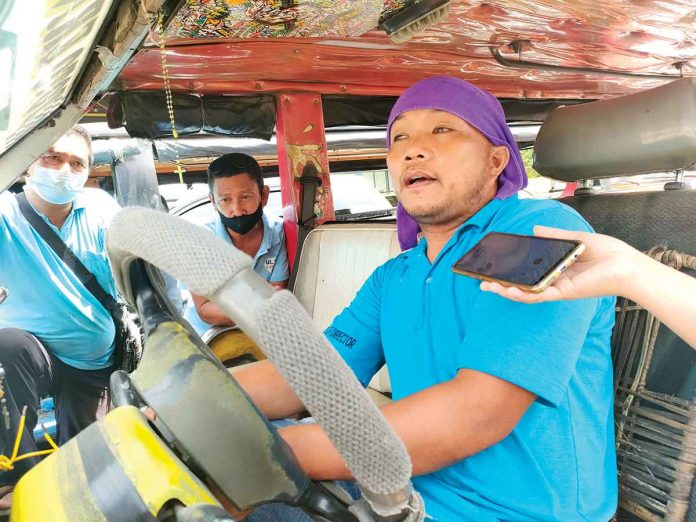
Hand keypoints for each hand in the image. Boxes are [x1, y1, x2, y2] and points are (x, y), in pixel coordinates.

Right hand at [480, 226, 640, 302]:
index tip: (494, 267)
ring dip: (506, 291)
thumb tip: (534, 230)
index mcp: (556, 268)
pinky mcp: (563, 292)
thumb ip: (554, 236)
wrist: (625, 264)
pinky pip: (539, 295)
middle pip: (522, 285)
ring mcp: (557, 288)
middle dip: (501, 285)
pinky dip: (523, 294)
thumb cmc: (608, 253)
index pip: (528, 271)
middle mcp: (554, 280)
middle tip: (482, 282)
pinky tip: (509, 290)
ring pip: (526, 293)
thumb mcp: (575, 239)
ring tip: (488, 287)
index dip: (510, 271)